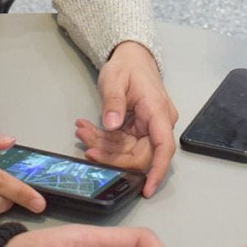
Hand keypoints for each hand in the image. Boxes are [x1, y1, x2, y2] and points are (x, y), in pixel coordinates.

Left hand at [75, 41, 178, 196]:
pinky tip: (88, 130)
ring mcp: (148, 128)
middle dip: (112, 155)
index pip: (164, 147)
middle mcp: (157, 123)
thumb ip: (113, 102)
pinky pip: (122, 143)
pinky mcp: (137, 130)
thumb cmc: (127, 65)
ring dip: (103, 147)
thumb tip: (111, 125)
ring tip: (82, 132)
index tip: (147, 189)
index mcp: (158, 111)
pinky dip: (104, 140)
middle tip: (86, 145)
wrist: (131, 57)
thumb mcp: (115, 79)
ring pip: (127, 151)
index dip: (157, 171)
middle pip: (140, 154)